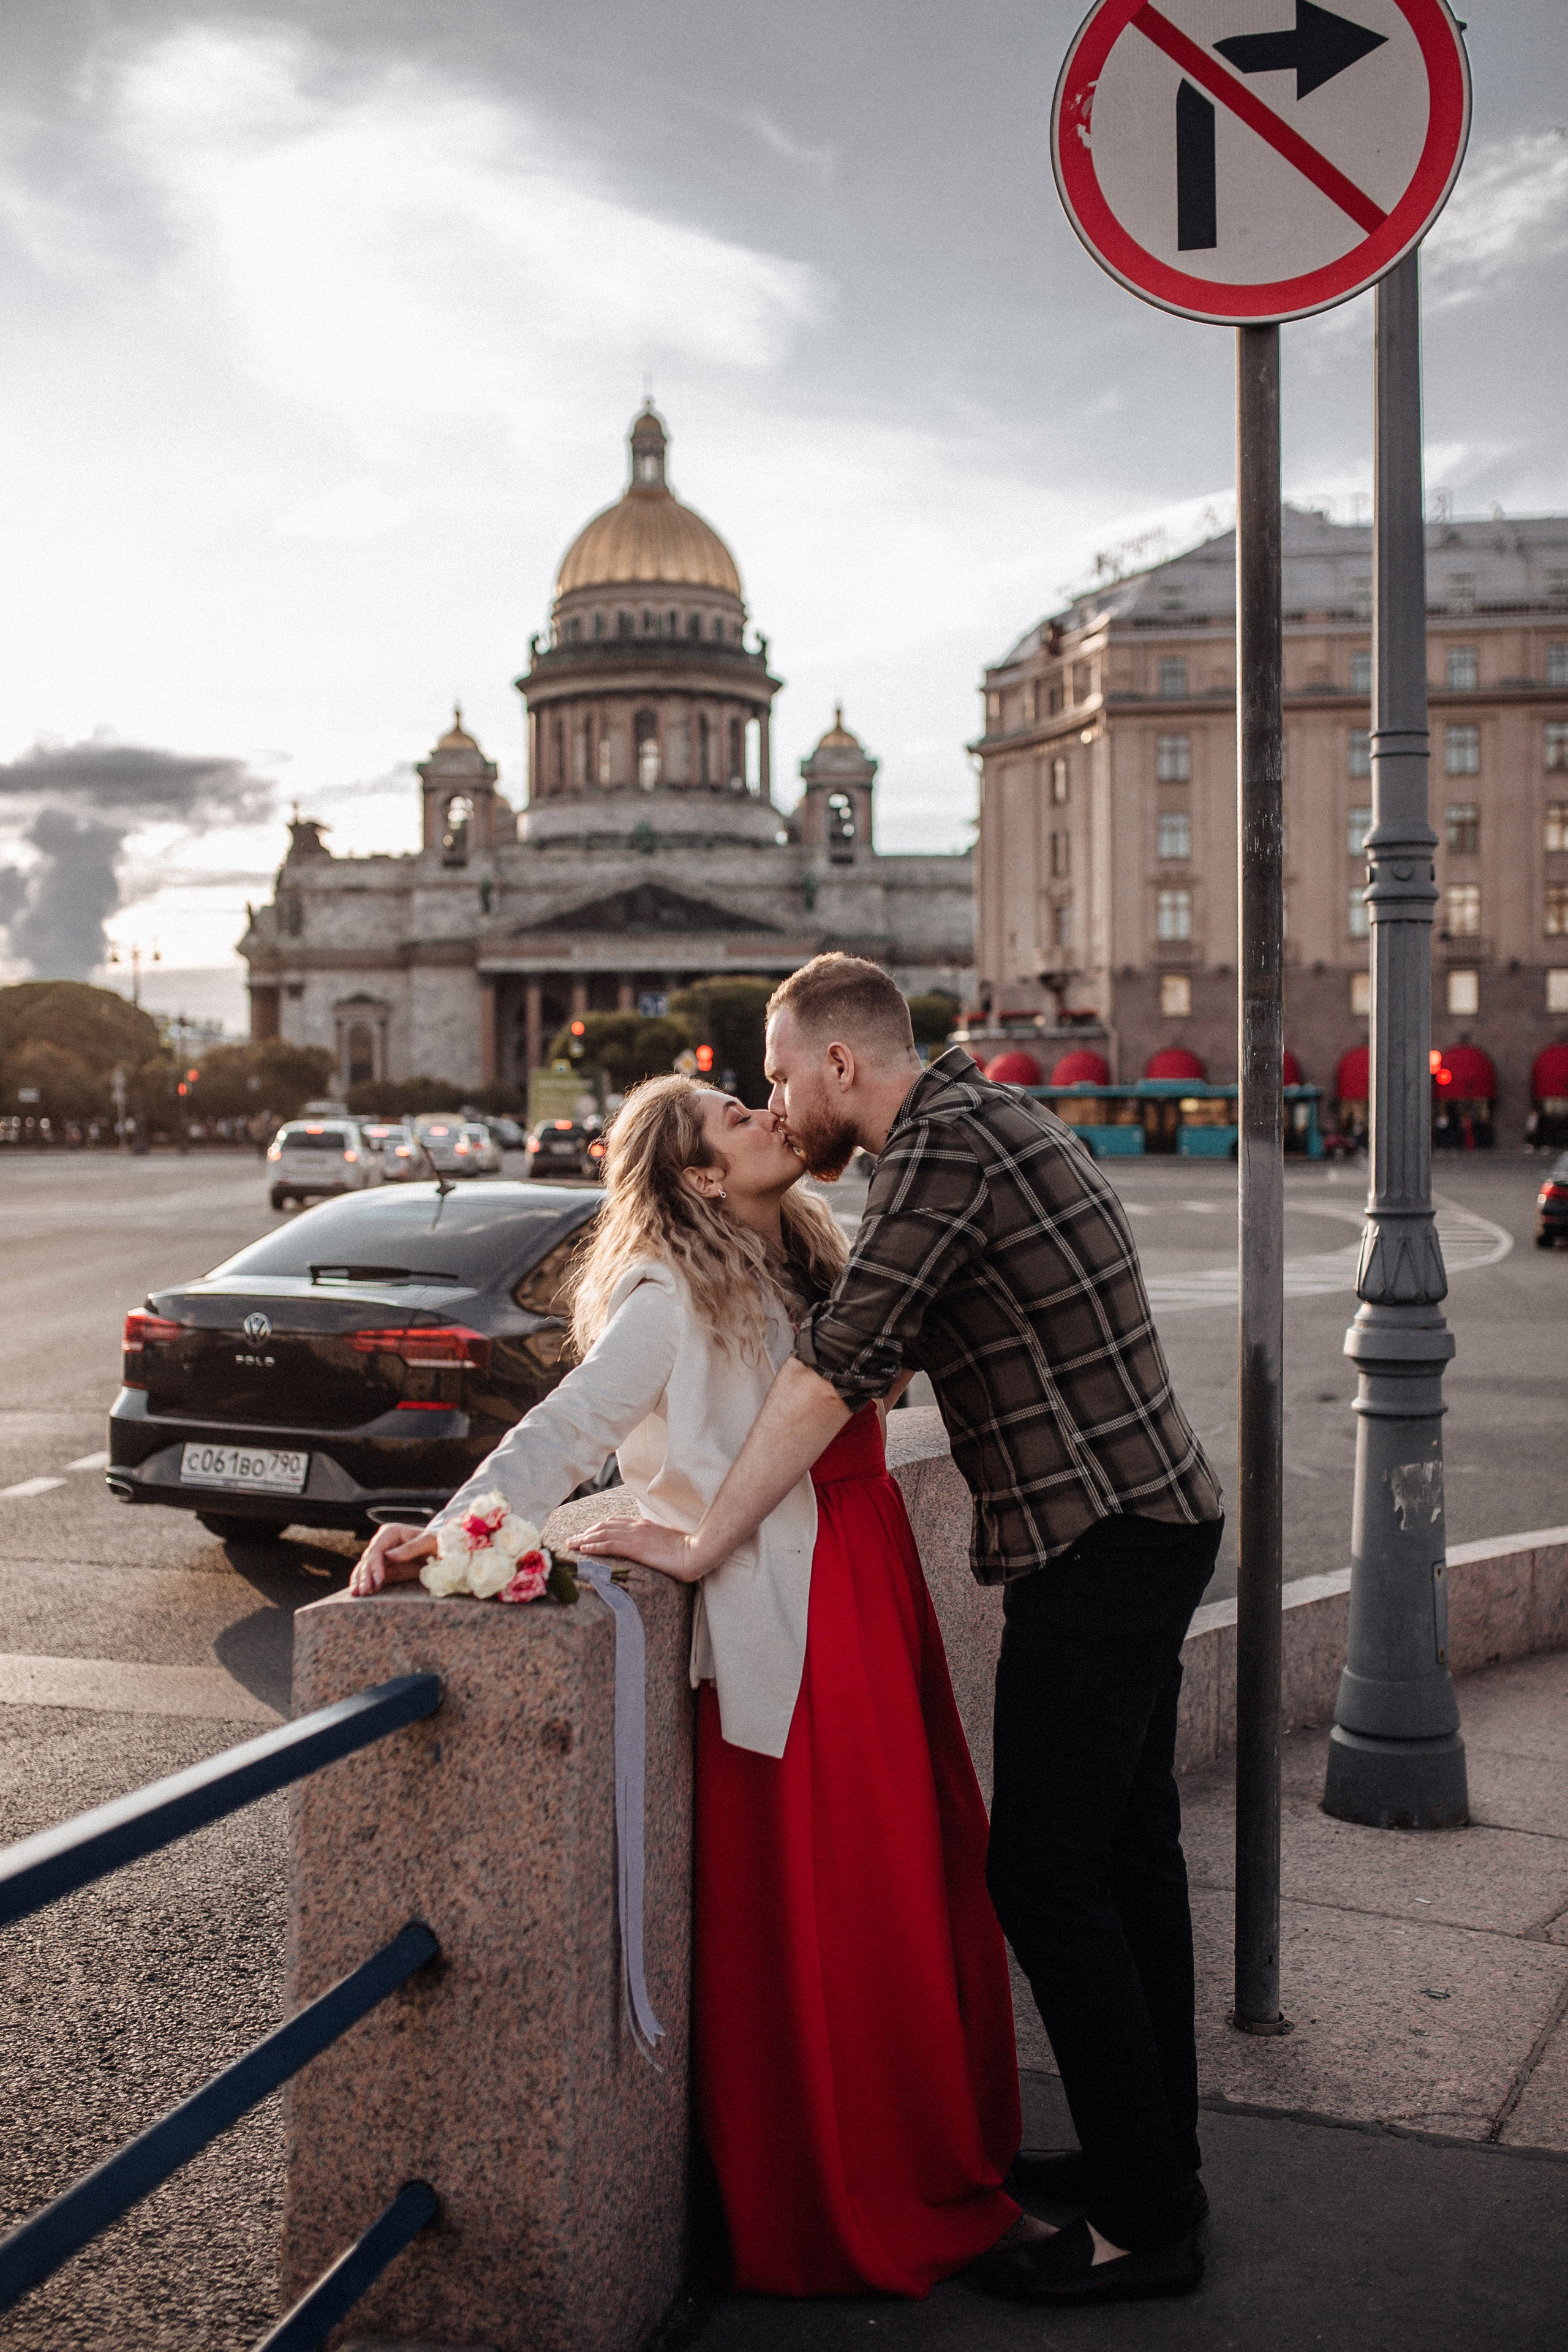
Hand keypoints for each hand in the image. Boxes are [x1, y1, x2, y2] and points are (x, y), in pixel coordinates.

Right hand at [349, 1523, 437, 1595]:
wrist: (441, 1550)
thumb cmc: (437, 1542)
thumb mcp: (428, 1542)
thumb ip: (411, 1548)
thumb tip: (388, 1555)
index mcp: (390, 1532)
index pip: (377, 1549)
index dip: (375, 1565)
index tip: (379, 1580)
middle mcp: (383, 1543)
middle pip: (368, 1560)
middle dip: (365, 1576)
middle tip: (363, 1591)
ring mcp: (382, 1556)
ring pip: (365, 1568)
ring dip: (360, 1581)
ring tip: (356, 1594)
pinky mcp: (385, 1569)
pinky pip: (372, 1577)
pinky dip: (366, 1584)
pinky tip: (362, 1593)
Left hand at [573, 1514, 704, 1582]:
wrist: (695, 1552)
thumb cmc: (684, 1550)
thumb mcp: (664, 1542)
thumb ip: (651, 1541)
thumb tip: (644, 1548)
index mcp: (643, 1525)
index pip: (615, 1522)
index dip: (598, 1527)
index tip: (587, 1533)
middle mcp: (636, 1527)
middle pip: (605, 1526)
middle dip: (586, 1532)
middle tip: (572, 1539)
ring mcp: (636, 1535)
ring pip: (603, 1533)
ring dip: (585, 1539)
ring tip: (572, 1544)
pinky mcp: (636, 1546)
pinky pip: (609, 1544)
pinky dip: (594, 1546)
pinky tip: (585, 1550)